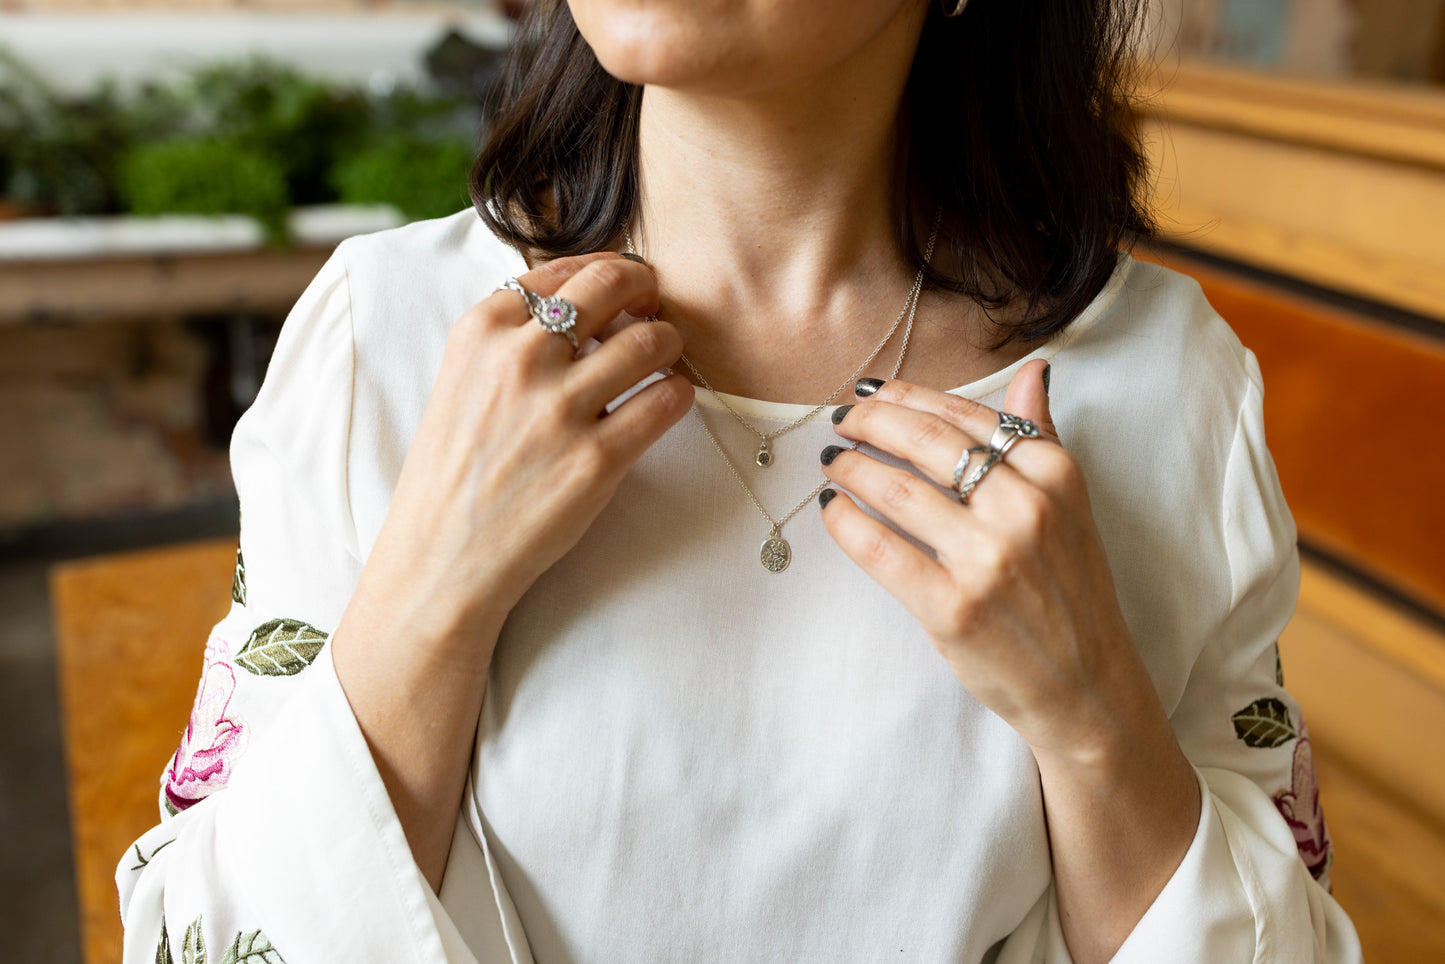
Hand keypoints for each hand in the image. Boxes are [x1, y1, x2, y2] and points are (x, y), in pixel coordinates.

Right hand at [331, 252, 692, 889]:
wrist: (442, 559)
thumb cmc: (456, 471)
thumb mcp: (463, 381)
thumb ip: (515, 335)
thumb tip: (591, 296)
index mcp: (481, 331)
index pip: (567, 267)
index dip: (608, 272)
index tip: (626, 288)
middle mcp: (520, 359)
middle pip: (615, 286)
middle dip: (648, 291)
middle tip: (656, 311)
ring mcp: (560, 409)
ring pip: (652, 340)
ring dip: (669, 345)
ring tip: (664, 362)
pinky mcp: (597, 459)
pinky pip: (667, 399)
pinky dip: (679, 393)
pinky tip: (667, 401)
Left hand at [819, 360, 1155, 763]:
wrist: (1086, 685)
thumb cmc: (1070, 591)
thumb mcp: (1071, 506)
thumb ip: (1042, 436)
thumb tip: (1033, 369)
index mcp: (1055, 473)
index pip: (963, 414)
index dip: (906, 396)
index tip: (872, 392)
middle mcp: (1024, 508)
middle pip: (923, 440)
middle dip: (869, 420)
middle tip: (840, 419)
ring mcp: (988, 559)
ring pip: (895, 489)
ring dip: (851, 467)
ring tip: (833, 463)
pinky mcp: (953, 608)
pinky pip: (880, 548)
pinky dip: (845, 522)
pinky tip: (832, 510)